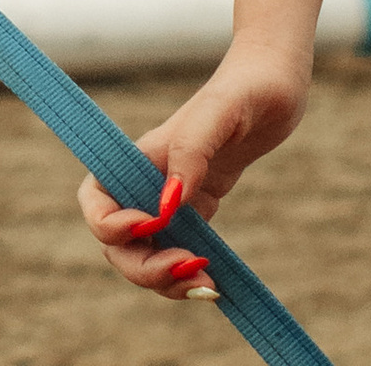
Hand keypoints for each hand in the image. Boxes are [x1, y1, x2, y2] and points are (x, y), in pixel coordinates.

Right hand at [77, 47, 309, 294]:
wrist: (273, 85)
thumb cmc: (246, 90)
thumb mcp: (220, 114)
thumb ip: (191, 153)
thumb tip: (167, 208)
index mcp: (142, 156)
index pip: (97, 200)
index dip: (113, 225)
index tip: (156, 225)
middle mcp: (149, 180)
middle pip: (117, 241)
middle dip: (143, 267)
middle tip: (190, 272)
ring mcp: (172, 196)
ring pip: (144, 253)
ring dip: (164, 280)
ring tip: (208, 285)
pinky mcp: (197, 206)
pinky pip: (175, 250)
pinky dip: (186, 275)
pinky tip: (215, 280)